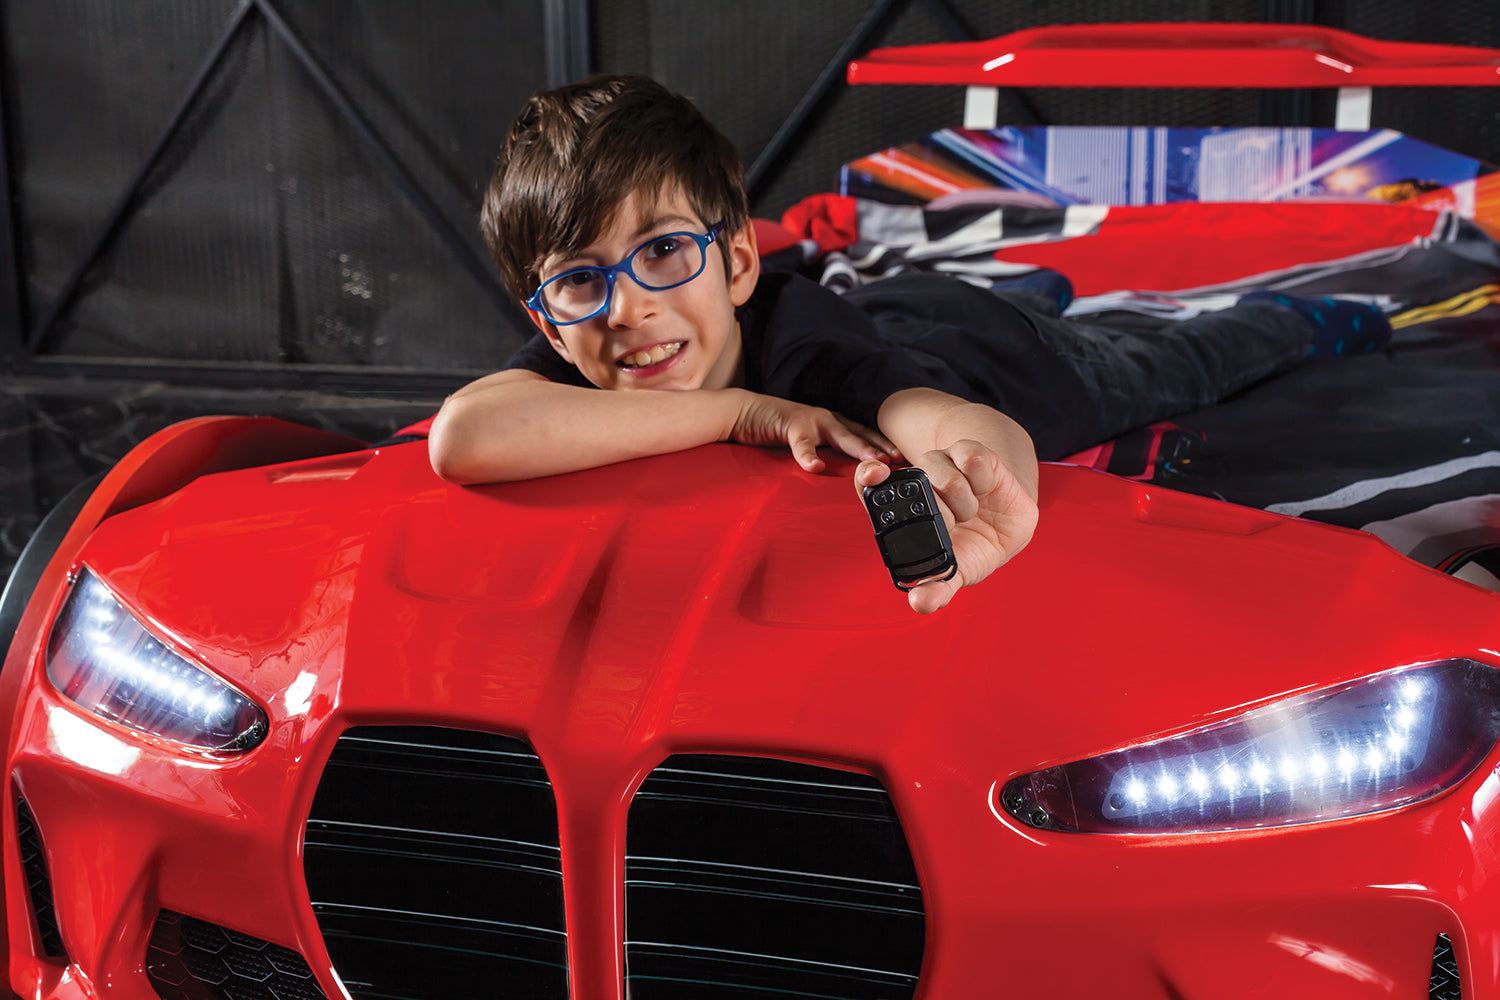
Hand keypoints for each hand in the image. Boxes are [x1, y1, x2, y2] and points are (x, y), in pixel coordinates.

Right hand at [730, 390, 898, 472]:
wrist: (745, 412)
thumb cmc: (777, 432)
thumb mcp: (808, 444)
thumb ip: (826, 455)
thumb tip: (843, 478)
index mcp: (833, 424)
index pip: (866, 435)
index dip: (885, 445)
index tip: (904, 459)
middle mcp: (827, 419)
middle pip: (861, 433)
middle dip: (882, 446)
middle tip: (900, 459)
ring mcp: (810, 420)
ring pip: (840, 435)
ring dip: (859, 447)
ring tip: (874, 461)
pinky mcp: (789, 424)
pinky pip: (800, 443)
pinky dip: (808, 455)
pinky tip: (815, 467)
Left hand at [856, 440, 1037, 613]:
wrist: (1010, 529)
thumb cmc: (973, 549)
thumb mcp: (956, 572)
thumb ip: (937, 588)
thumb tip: (920, 603)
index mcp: (904, 508)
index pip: (871, 481)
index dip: (868, 475)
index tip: (875, 475)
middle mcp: (919, 481)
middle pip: (915, 480)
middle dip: (938, 512)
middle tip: (954, 525)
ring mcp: (944, 464)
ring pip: (945, 474)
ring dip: (963, 503)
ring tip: (970, 513)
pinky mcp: (971, 454)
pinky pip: (971, 459)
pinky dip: (981, 480)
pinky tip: (983, 491)